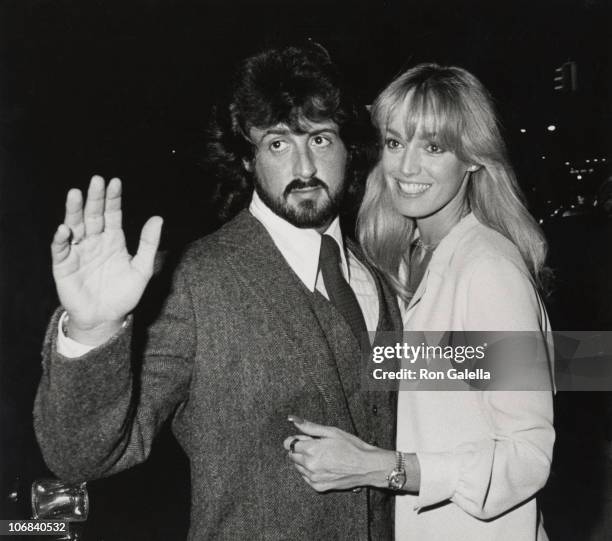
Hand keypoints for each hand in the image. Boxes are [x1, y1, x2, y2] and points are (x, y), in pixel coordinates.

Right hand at [51, 175, 162, 344]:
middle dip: (94, 198)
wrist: (107, 318)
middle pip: (93, 215)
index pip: (112, 214)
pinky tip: (64, 229)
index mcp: (113, 239)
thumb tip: (158, 218)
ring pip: (75, 227)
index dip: (113, 199)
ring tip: (76, 194)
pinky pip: (61, 250)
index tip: (115, 182)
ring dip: (74, 211)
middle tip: (96, 181)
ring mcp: (79, 252)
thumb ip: (149, 244)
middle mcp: (94, 241)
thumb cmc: (124, 293)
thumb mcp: (142, 268)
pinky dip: (61, 239)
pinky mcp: (64, 266)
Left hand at [283, 417, 394, 491]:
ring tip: (323, 456)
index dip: (296, 439)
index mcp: (311, 450)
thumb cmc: (352, 446)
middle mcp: (310, 466)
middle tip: (317, 446)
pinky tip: (324, 466)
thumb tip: (293, 419)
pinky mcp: (319, 487)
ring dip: (305, 461)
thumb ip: (309, 427)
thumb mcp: (331, 431)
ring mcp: (314, 478)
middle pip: (292, 456)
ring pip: (298, 467)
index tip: (305, 438)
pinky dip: (311, 472)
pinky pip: (306, 478)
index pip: (289, 444)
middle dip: (300, 449)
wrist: (367, 466)